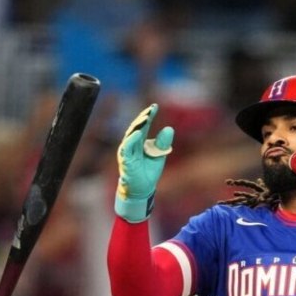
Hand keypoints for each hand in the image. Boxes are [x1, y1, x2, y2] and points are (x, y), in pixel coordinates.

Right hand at [114, 104, 173, 222]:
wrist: (142, 189)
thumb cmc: (148, 171)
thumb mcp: (159, 155)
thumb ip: (163, 143)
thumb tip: (169, 128)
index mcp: (140, 141)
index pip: (144, 125)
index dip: (149, 115)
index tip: (155, 106)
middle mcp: (132, 144)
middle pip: (137, 127)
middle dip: (143, 117)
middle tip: (151, 109)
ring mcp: (127, 151)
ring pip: (131, 135)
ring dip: (138, 126)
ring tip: (146, 117)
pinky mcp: (125, 159)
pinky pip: (127, 148)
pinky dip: (132, 140)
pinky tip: (138, 133)